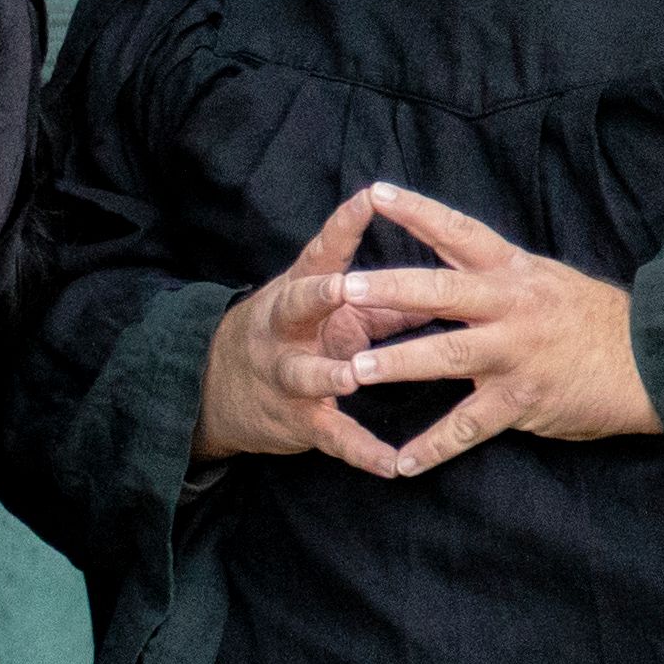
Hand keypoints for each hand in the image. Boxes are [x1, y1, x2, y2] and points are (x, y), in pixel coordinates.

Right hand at [197, 184, 439, 473]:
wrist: (216, 389)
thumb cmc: (291, 336)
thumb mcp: (328, 312)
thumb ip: (386, 302)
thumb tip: (447, 287)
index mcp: (298, 293)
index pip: (320, 253)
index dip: (342, 227)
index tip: (367, 198)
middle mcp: (284, 330)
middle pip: (296, 306)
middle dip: (316, 297)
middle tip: (339, 288)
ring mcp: (286, 375)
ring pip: (303, 374)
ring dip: (326, 375)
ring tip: (350, 377)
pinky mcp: (297, 420)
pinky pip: (331, 436)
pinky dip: (361, 451)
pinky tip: (390, 465)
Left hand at [348, 192, 655, 472]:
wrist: (652, 361)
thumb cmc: (591, 320)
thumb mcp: (544, 280)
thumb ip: (494, 271)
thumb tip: (447, 247)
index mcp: (513, 271)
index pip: (459, 233)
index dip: (417, 212)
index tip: (377, 194)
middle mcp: (512, 307)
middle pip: (442, 291)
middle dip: (389, 289)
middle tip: (343, 289)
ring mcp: (516, 355)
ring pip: (447, 356)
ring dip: (398, 364)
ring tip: (353, 372)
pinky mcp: (523, 401)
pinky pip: (469, 427)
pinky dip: (434, 447)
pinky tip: (401, 463)